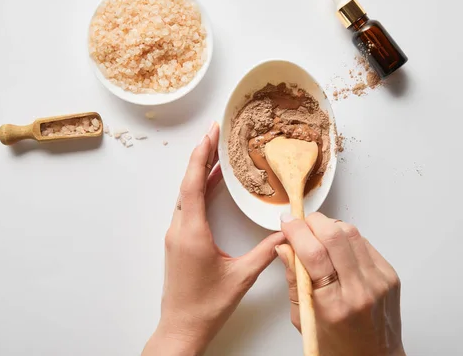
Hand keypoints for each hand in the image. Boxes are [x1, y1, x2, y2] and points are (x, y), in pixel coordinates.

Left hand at [143, 122, 285, 355]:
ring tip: (219, 154)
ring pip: (186, 194)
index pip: (192, 183)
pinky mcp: (178, 242)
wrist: (181, 328)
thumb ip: (266, 251)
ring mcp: (176, 235)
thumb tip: (286, 233)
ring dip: (200, 172)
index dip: (201, 155)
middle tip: (217, 134)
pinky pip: (188, 206)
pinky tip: (213, 185)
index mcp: (192, 232)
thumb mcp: (241, 276)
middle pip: (187, 182)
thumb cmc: (206, 306)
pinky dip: (199, 190)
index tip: (210, 134)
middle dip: (202, 156)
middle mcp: (179, 229)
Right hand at [276, 212, 404, 355]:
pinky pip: (364, 243)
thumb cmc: (338, 345)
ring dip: (330, 227)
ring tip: (317, 235)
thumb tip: (285, 247)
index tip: (287, 223)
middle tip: (301, 225)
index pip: (313, 254)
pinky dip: (347, 238)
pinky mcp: (389, 274)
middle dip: (313, 222)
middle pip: (335, 235)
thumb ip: (294, 280)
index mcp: (334, 305)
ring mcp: (378, 280)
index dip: (297, 231)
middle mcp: (359, 290)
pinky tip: (338, 248)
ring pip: (351, 233)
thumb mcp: (304, 318)